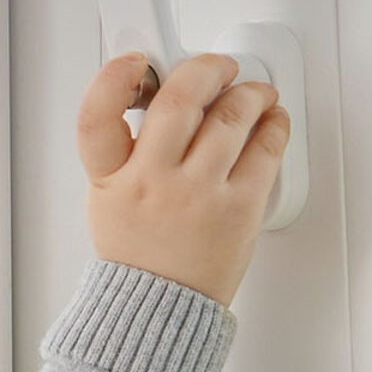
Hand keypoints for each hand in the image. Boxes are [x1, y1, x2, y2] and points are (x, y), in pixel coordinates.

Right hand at [76, 51, 290, 306]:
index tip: (136, 62)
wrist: (161, 310)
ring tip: (254, 93)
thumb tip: (166, 96)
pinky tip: (271, 121)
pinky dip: (274, 124)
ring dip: (250, 92)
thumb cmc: (140, 254)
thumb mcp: (109, 198)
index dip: (113, 78)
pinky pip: (266, 148)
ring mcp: (197, 195)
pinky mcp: (238, 209)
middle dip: (206, 69)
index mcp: (110, 180)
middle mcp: (151, 183)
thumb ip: (128, 148)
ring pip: (232, 116)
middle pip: (180, 101)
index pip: (97, 116)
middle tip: (218, 67)